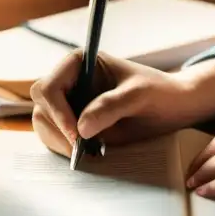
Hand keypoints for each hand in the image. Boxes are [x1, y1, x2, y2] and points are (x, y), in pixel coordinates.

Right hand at [30, 51, 214, 157]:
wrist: (174, 108)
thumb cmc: (159, 92)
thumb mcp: (140, 95)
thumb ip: (111, 106)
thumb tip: (81, 128)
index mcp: (78, 63)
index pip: (49, 87)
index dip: (57, 112)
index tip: (77, 135)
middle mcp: (69, 82)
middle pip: (41, 108)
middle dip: (57, 130)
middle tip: (82, 151)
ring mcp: (69, 104)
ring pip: (44, 126)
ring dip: (61, 143)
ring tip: (91, 152)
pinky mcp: (74, 124)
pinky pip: (56, 139)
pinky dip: (67, 150)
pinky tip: (91, 152)